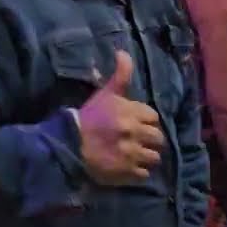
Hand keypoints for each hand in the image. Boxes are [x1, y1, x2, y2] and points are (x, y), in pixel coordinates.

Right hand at [76, 51, 163, 186]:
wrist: (69, 144)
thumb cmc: (88, 117)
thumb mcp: (104, 93)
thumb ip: (120, 75)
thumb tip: (123, 51)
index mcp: (132, 112)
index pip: (154, 117)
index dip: (146, 120)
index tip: (137, 123)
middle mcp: (135, 132)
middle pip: (158, 138)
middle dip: (150, 139)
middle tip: (139, 141)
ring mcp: (132, 154)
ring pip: (154, 157)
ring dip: (147, 156)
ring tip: (136, 156)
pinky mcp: (126, 172)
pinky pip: (144, 174)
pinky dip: (138, 172)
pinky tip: (129, 168)